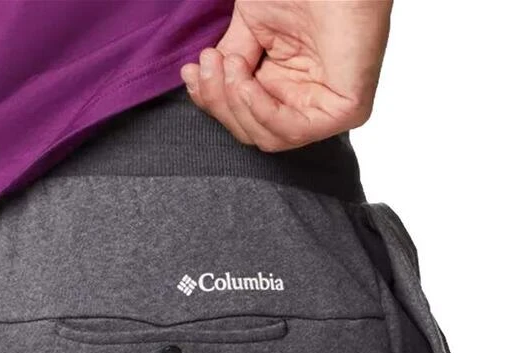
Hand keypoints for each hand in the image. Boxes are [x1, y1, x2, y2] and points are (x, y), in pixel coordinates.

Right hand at [181, 0, 392, 150]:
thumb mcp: (250, 27)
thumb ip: (232, 63)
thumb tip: (205, 87)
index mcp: (291, 84)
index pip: (245, 115)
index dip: (213, 100)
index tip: (191, 72)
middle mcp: (311, 100)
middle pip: (251, 131)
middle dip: (220, 102)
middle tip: (207, 65)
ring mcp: (330, 108)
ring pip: (268, 137)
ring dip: (237, 105)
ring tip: (228, 66)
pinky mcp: (349, 110)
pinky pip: (294, 131)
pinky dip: (262, 112)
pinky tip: (246, 82)